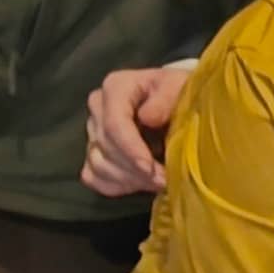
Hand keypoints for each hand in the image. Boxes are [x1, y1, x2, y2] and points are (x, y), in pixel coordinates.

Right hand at [81, 63, 196, 196]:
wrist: (176, 103)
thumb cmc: (178, 94)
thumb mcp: (180, 87)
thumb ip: (166, 98)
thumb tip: (147, 117)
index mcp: (116, 87)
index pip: (114, 123)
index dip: (130, 149)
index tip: (150, 168)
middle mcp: (98, 107)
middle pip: (106, 147)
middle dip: (135, 169)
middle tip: (164, 180)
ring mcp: (92, 132)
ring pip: (98, 165)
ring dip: (129, 179)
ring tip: (159, 183)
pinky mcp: (94, 153)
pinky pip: (93, 177)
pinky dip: (117, 185)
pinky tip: (140, 185)